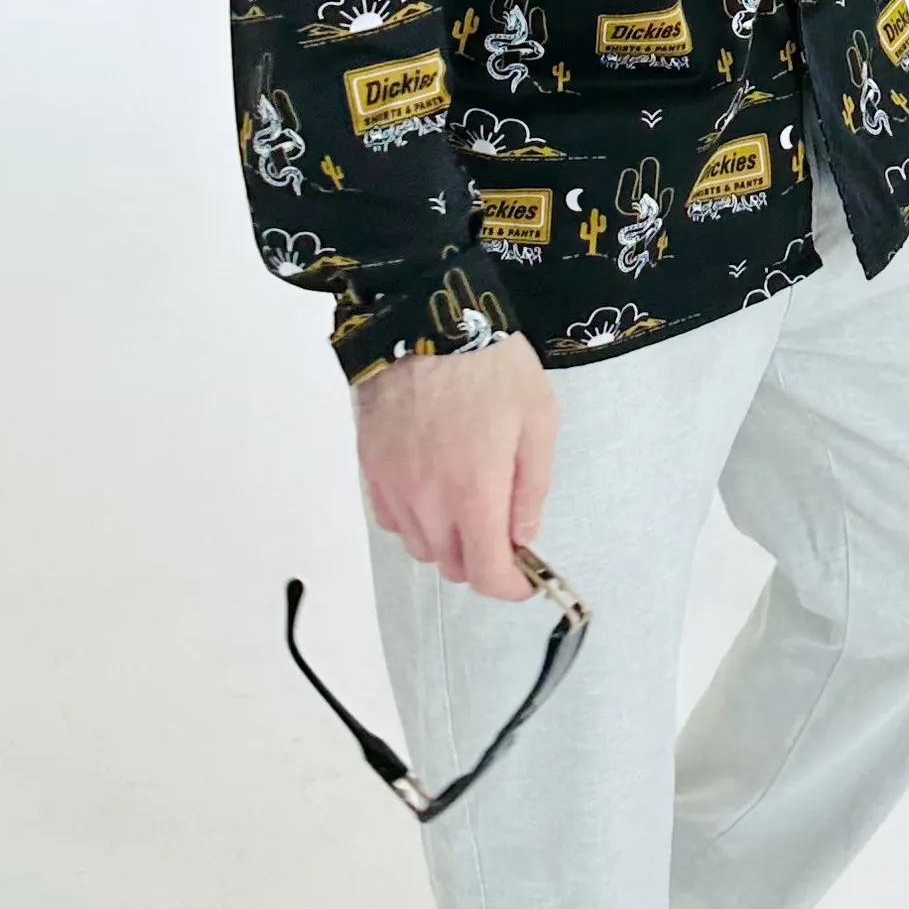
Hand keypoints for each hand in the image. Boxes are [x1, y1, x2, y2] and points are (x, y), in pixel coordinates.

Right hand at [352, 331, 556, 600]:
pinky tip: (434, 486)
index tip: (525, 579)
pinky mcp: (370, 469)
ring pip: (421, 547)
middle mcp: (427, 501)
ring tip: (467, 499)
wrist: (425, 320)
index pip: (487, 574)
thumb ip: (531, 488)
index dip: (511, 587)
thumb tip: (522, 537)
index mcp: (474, 492)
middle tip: (503, 525)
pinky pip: (393, 520)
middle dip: (483, 558)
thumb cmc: (491, 365)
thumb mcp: (538, 420)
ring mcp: (393, 487)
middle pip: (453, 566)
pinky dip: (416, 519)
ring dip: (448, 540)